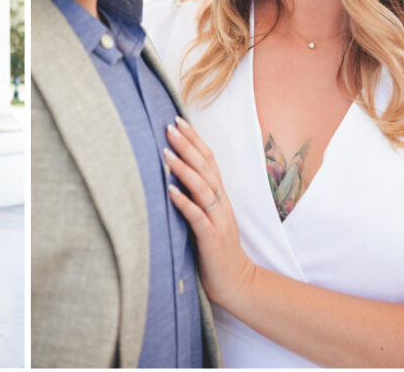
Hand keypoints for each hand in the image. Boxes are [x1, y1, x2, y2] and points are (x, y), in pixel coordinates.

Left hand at [164, 116, 255, 309]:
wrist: (237, 282)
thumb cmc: (215, 249)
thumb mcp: (206, 217)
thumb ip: (196, 196)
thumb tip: (172, 174)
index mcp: (219, 196)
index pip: (208, 160)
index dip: (195, 140)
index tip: (178, 120)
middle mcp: (220, 203)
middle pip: (206, 168)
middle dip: (187, 146)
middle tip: (169, 127)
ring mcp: (217, 220)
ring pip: (202, 188)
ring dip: (184, 169)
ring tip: (166, 153)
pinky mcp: (211, 238)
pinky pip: (197, 217)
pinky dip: (184, 202)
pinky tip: (170, 191)